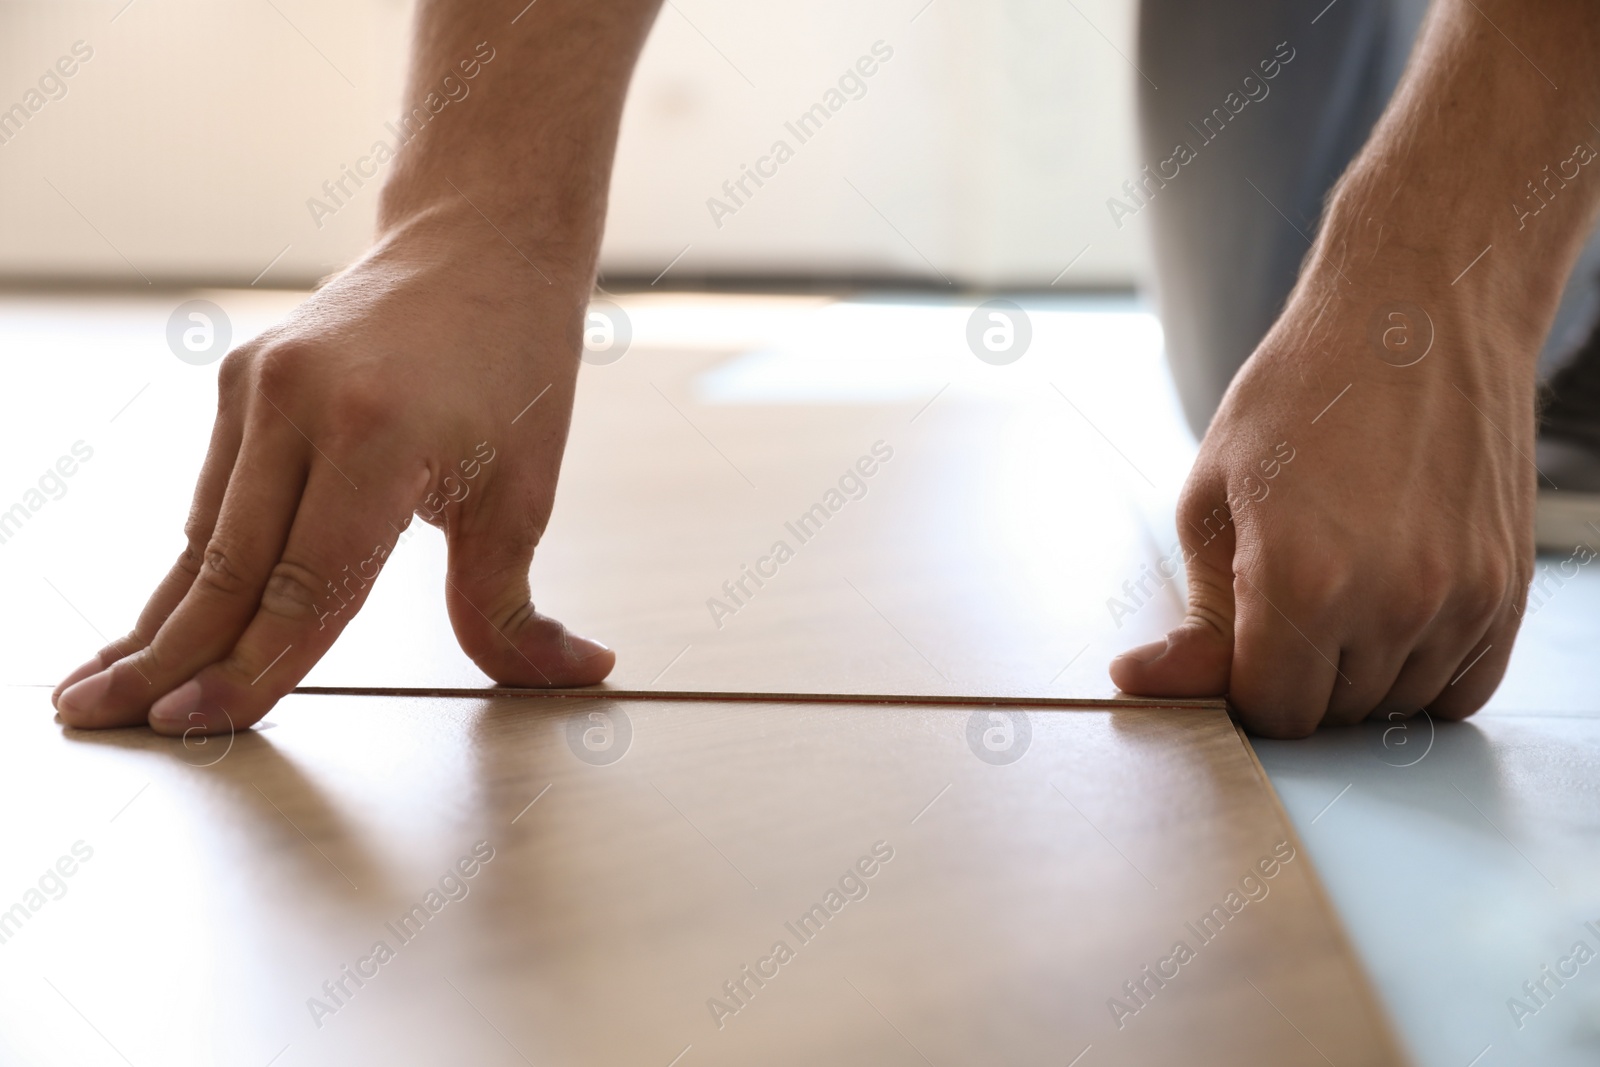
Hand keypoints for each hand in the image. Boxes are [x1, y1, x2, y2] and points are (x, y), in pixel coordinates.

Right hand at [52, 206, 613, 734]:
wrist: (478, 245)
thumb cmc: (514, 371)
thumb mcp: (525, 493)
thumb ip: (513, 603)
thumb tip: (578, 674)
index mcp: (376, 435)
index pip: (305, 585)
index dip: (251, 666)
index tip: (195, 726)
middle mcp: (298, 406)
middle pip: (225, 566)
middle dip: (162, 658)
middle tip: (97, 722)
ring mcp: (257, 386)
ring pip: (203, 535)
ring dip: (159, 617)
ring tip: (102, 688)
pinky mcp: (239, 378)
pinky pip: (213, 495)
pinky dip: (191, 563)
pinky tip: (160, 621)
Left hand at [1111, 264, 1534, 736]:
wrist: (1417, 316)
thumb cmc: (1301, 394)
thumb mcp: (1212, 500)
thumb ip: (1194, 616)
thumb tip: (1141, 684)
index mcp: (1302, 582)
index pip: (1268, 712)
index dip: (1242, 685)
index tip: (1237, 643)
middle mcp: (1393, 604)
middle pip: (1330, 716)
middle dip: (1295, 677)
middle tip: (1285, 597)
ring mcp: (1463, 601)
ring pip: (1395, 708)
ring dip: (1359, 675)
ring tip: (1341, 586)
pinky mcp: (1510, 591)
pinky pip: (1460, 691)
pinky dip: (1422, 672)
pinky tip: (1390, 611)